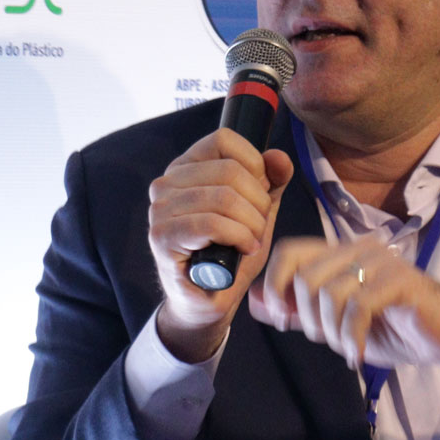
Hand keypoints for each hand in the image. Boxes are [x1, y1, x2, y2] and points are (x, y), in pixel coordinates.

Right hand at [147, 128, 295, 362]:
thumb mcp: (258, 212)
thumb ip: (271, 182)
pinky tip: (243, 248)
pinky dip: (237, 236)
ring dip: (251, 223)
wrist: (209, 299)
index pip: (224, 140)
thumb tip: (279, 157)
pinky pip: (210, 224)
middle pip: (229, 171)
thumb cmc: (231, 252)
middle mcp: (166, 183)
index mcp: (187, 167)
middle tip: (258, 226)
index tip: (260, 194)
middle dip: (258, 201)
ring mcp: (160, 210)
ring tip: (252, 240)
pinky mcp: (162, 237)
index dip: (254, 164)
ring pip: (223, 198)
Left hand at [249, 235, 439, 372]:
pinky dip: (351, 337)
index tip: (282, 318)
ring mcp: (382, 261)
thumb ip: (294, 311)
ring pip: (327, 292)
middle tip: (325, 339)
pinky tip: (358, 353)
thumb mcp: (333, 323)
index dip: (275, 285)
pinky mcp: (401, 281)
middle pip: (304, 277)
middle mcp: (359, 248)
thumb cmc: (391, 328)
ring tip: (346, 347)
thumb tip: (253, 301)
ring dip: (330, 331)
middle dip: (305, 318)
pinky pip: (358, 306)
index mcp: (339, 253)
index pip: (288, 252)